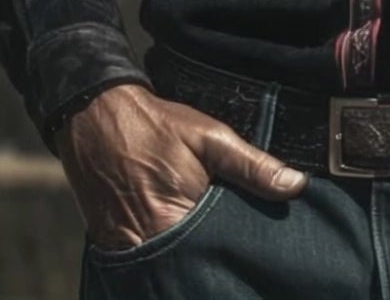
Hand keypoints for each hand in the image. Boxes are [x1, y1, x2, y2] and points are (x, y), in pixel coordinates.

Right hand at [56, 83, 308, 249]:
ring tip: (213, 252)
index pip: (220, 256)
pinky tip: (183, 246)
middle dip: (216, 265)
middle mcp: (151, 246)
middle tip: (238, 258)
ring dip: (192, 263)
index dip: (239, 259)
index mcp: (177, 223)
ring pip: (172, 270)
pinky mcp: (114, 248)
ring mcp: (129, 252)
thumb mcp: (210, 137)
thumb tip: (296, 186)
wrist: (94, 119)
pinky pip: (148, 264)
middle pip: (195, 270)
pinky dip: (168, 258)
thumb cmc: (155, 126)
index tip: (258, 257)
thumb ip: (252, 166)